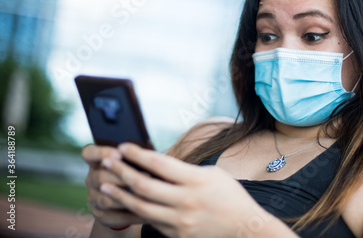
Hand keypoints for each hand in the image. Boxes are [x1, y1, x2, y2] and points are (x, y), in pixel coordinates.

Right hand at [82, 144, 142, 228]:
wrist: (128, 201)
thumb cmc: (135, 172)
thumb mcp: (133, 161)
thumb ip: (136, 157)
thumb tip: (152, 152)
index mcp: (97, 161)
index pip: (89, 153)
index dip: (101, 152)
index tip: (118, 152)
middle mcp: (91, 179)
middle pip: (100, 177)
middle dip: (123, 176)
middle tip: (146, 174)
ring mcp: (94, 198)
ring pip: (106, 200)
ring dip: (128, 197)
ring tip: (149, 194)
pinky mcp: (101, 215)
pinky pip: (115, 216)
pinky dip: (133, 214)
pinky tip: (149, 212)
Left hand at [99, 143, 279, 237]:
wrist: (244, 228)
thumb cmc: (229, 196)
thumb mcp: (212, 174)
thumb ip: (184, 171)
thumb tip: (157, 164)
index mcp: (196, 180)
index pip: (160, 163)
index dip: (138, 153)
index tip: (123, 146)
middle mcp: (186, 201)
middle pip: (144, 185)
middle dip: (122, 171)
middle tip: (107, 161)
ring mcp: (180, 221)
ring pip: (141, 207)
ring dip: (120, 194)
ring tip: (105, 185)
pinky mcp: (177, 235)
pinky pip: (151, 222)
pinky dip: (135, 212)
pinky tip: (126, 204)